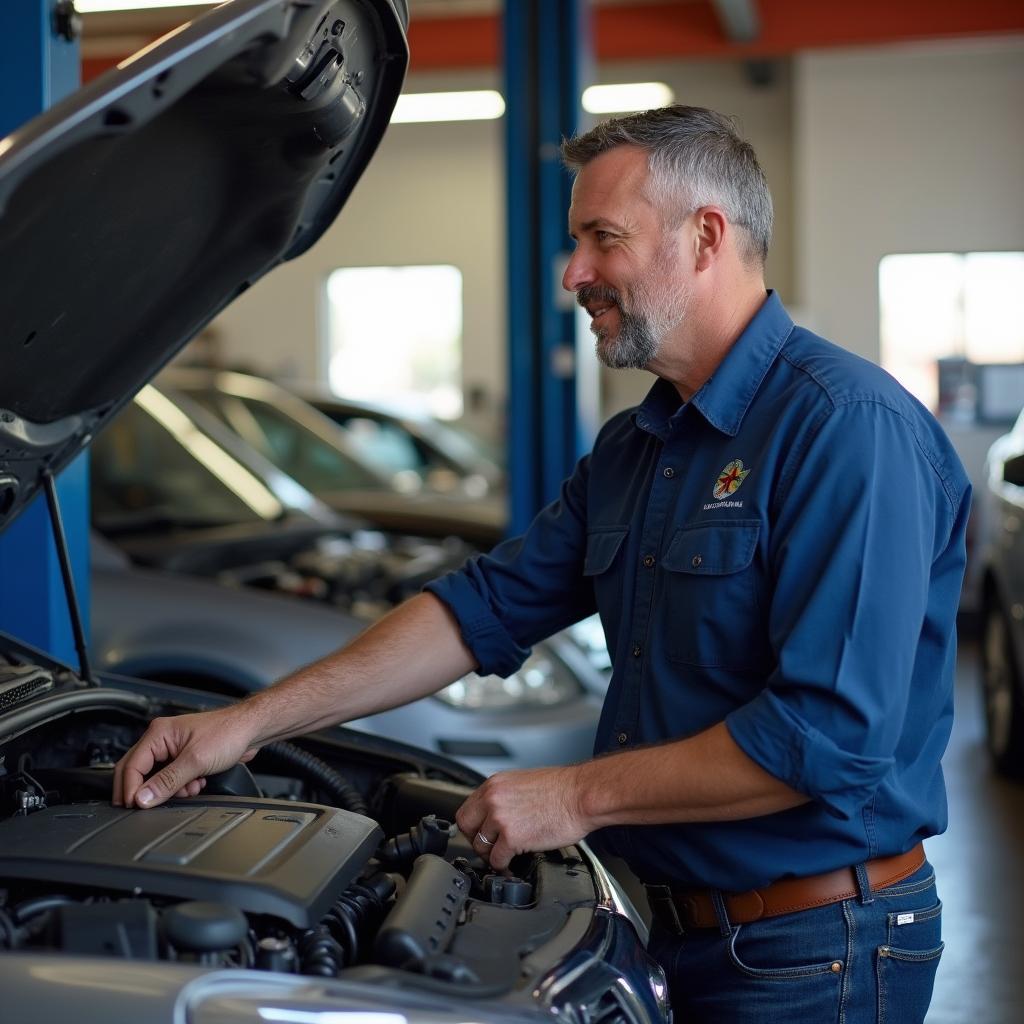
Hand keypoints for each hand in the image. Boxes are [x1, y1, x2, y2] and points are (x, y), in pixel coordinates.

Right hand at [112, 707, 259, 808]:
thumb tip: (142, 798)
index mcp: (158, 733)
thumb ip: (168, 781)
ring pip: (156, 778)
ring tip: (189, 789)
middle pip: (138, 772)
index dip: (130, 789)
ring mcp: (173, 749)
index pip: (131, 766)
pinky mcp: (184, 757)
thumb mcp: (196, 760)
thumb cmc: (229, 732)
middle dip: (148, 791)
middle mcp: (162, 739)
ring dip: (170, 789)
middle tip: (150, 807)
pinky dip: (181, 786)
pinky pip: (172, 778)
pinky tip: (197, 784)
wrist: (252, 729)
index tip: (134, 808)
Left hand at [455, 765, 588, 871]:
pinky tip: (512, 867)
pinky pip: (497, 860)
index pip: (468, 808)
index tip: (481, 834)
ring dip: (492, 855)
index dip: (474, 826)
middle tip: (489, 849)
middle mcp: (493, 799)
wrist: (581, 795)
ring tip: (505, 858)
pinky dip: (503, 867)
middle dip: (476, 841)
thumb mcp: (523, 782)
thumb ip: (504, 797)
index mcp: (495, 784)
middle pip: (466, 827)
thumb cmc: (563, 788)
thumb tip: (498, 813)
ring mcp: (500, 818)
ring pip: (480, 846)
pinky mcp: (511, 838)